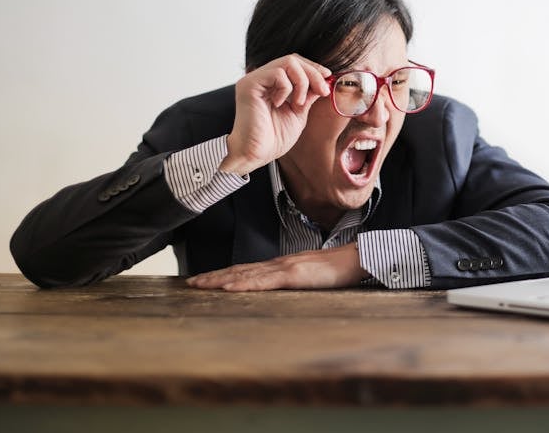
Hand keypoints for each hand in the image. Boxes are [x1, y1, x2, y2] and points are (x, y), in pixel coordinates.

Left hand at [185, 243, 366, 290]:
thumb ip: (295, 281)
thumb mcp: (311, 277)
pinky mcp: (294, 274)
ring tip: (200, 285)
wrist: (357, 258)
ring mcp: (285, 267)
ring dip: (221, 279)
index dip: (225, 274)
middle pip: (240, 269)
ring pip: (246, 274)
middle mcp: (279, 264)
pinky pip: (263, 280)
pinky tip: (229, 287)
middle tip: (191, 283)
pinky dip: (243, 283)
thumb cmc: (339, 269)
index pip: (247, 270)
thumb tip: (282, 289)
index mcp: (282, 266)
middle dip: (214, 276)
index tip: (206, 279)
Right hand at [219, 54, 331, 175]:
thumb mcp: (298, 113)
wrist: (256, 154)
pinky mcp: (249, 85)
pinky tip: (280, 104)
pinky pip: (277, 74)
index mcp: (271, 84)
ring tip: (298, 104)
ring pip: (287, 62)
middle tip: (322, 90)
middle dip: (312, 73)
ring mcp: (254, 80)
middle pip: (293, 59)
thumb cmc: (273, 139)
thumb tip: (323, 80)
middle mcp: (261, 78)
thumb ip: (307, 95)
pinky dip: (286, 88)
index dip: (312, 67)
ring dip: (302, 82)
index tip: (327, 77)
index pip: (294, 63)